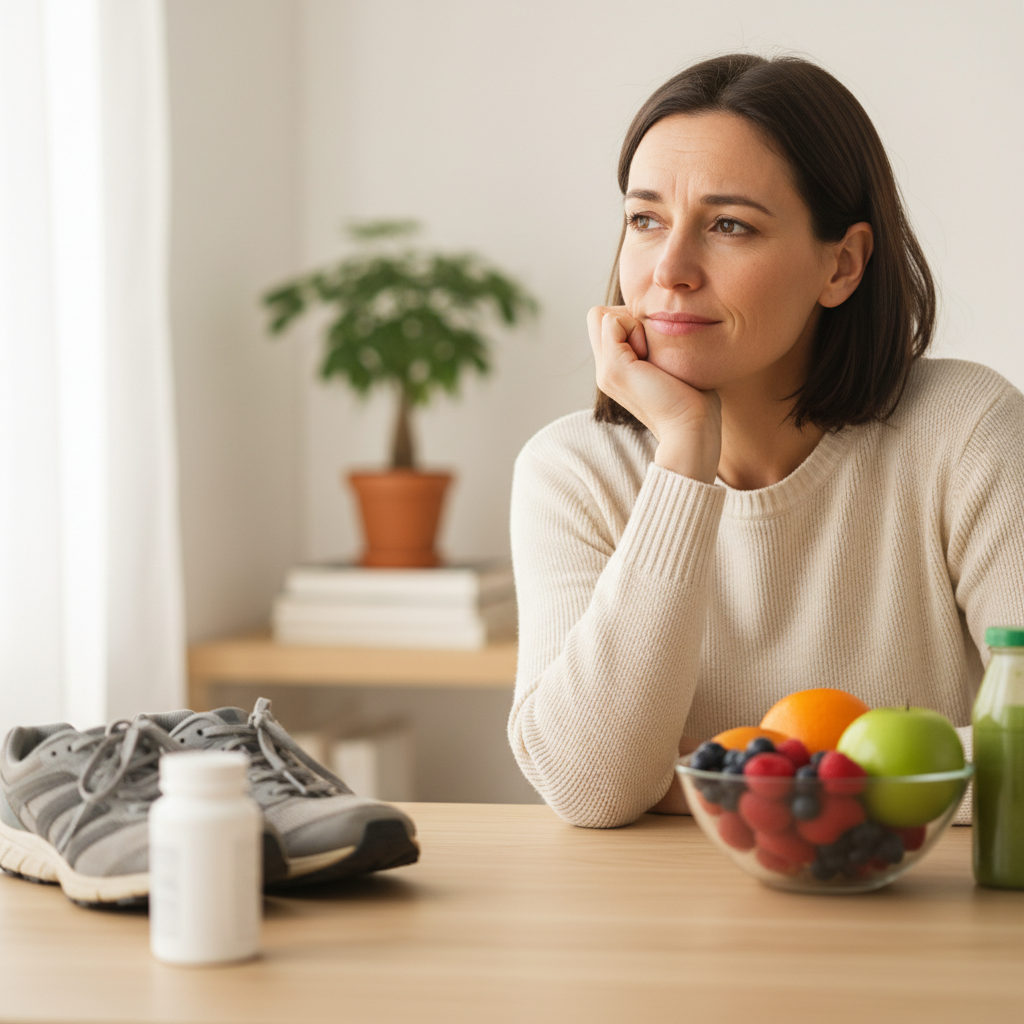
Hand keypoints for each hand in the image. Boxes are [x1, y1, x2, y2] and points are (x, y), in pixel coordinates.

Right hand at [588, 306, 721, 483]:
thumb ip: (658, 344)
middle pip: (598, 316)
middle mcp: (604, 371)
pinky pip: (612, 321)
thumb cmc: (694, 399)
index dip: (630, 321)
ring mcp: (605, 371)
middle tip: (652, 348)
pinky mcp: (613, 368)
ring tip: (653, 356)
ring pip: (603, 316)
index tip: (656, 347)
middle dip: (627, 319)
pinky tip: (652, 358)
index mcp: (616, 371)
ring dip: (633, 324)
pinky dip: (636, 329)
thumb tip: (660, 321)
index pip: (605, 322)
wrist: (691, 430)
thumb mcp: (671, 363)